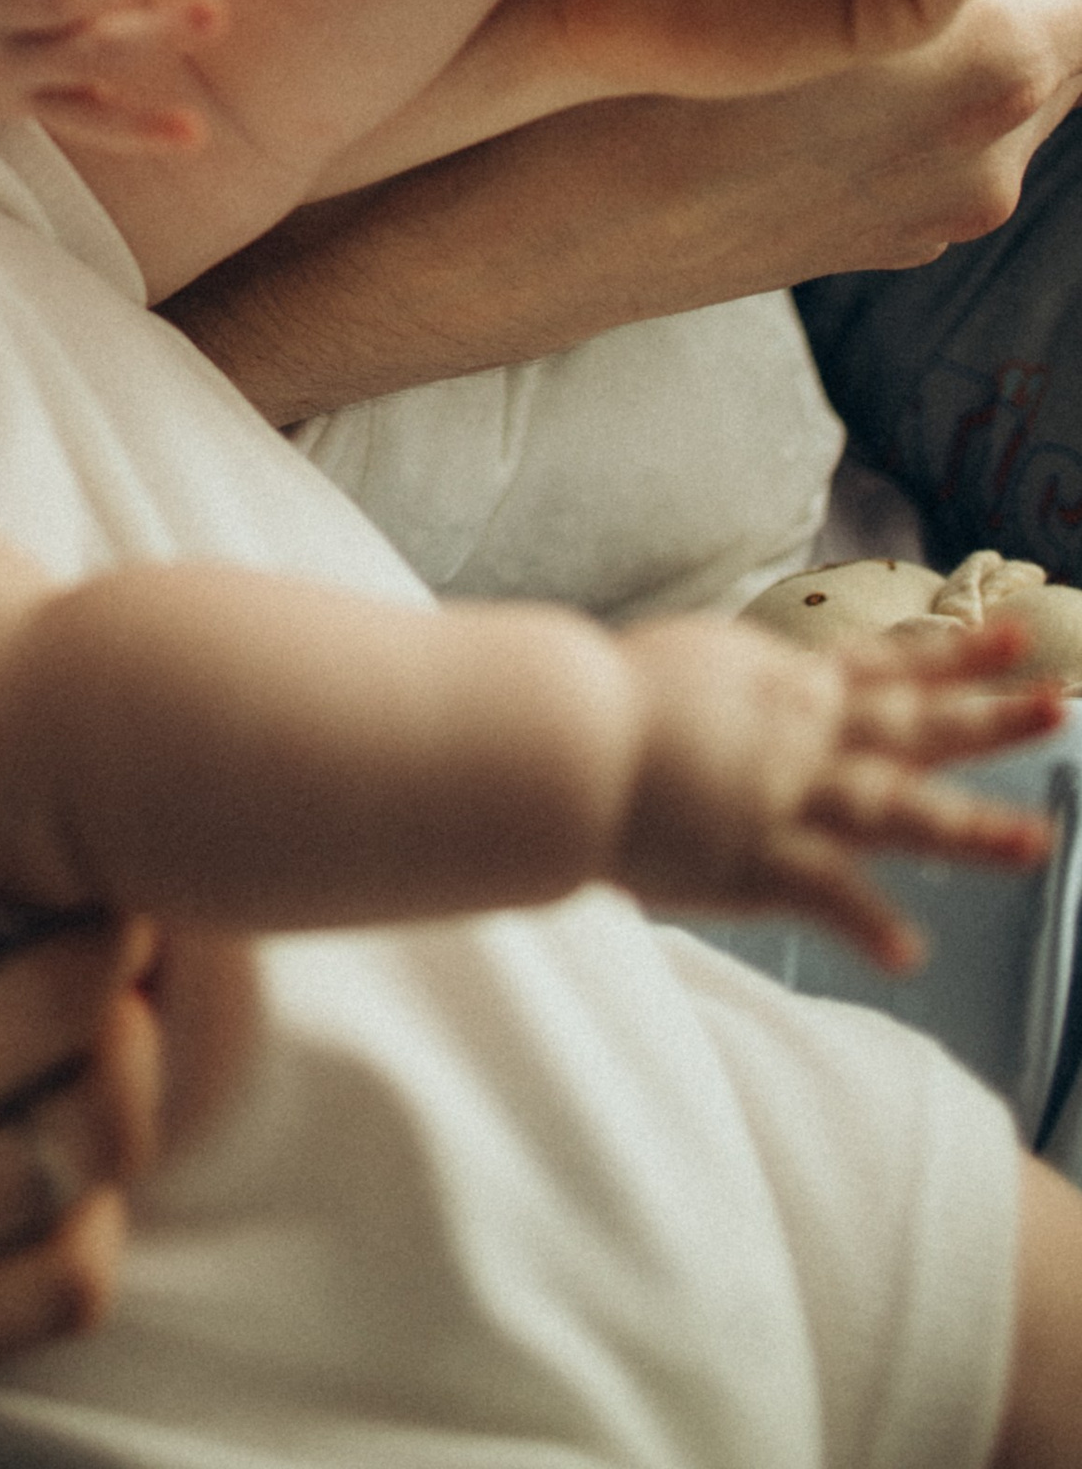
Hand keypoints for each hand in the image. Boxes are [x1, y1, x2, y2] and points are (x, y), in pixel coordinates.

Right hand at [612, 612, 1060, 970]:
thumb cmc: (596, 701)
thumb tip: (773, 687)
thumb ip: (742, 686)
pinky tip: (909, 951)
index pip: (887, 669)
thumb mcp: (691, 671)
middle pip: (910, 727)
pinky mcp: (749, 854)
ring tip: (1039, 844)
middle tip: (1060, 705)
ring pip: (892, 809)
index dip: (955, 656)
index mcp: (783, 690)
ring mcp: (781, 795)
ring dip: (968, 830)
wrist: (554, 732)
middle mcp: (798, 736)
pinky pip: (821, 892)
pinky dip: (865, 923)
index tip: (1018, 635)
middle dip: (989, 719)